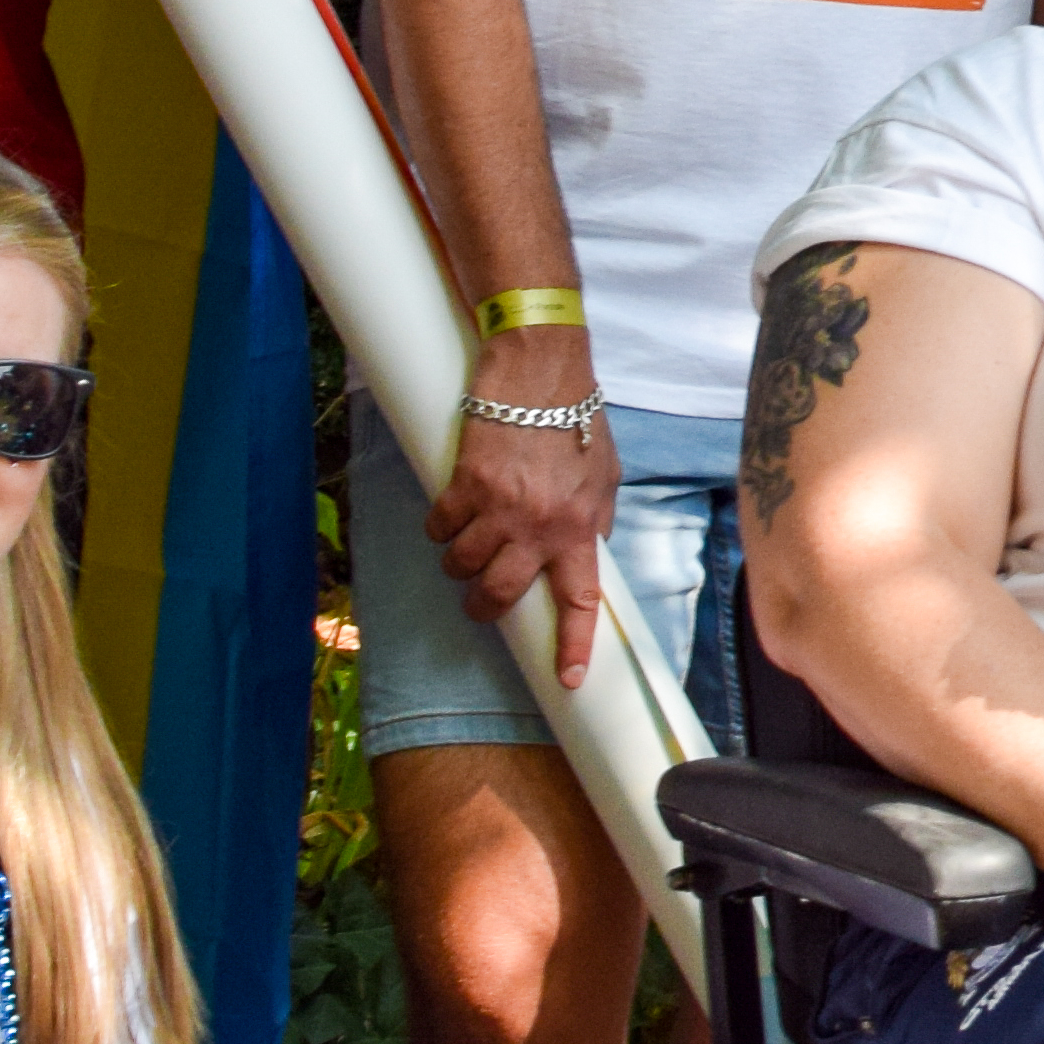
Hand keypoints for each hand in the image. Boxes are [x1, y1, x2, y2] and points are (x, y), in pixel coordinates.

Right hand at [429, 396, 621, 690]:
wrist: (541, 364)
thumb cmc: (576, 415)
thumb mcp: (604, 473)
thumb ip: (593, 517)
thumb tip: (585, 552)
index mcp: (580, 525)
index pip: (579, 598)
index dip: (573, 644)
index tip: (567, 679)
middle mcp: (542, 524)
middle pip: (500, 595)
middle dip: (482, 605)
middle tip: (479, 599)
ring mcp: (501, 506)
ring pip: (462, 565)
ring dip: (458, 562)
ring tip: (466, 542)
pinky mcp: (466, 483)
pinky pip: (439, 527)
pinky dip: (438, 526)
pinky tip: (448, 511)